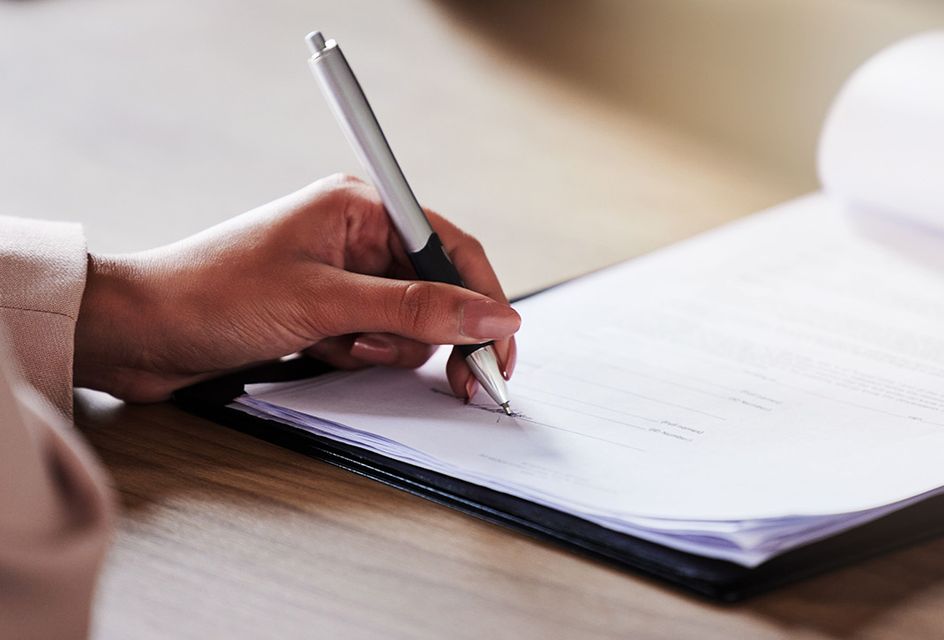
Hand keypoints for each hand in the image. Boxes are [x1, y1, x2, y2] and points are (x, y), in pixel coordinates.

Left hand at [74, 174, 518, 401]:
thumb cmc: (215, 296)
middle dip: (427, 333)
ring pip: (406, 323)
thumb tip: (492, 316)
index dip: (483, 297)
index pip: (449, 246)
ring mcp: (341, 277)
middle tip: (448, 376)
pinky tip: (317, 352)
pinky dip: (356, 356)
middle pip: (433, 289)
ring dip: (382, 348)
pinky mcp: (325, 311)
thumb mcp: (325, 302)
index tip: (500, 345)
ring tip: (335, 346)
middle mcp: (356, 237)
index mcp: (360, 208)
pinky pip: (373, 340)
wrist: (141, 333)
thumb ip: (415, 309)